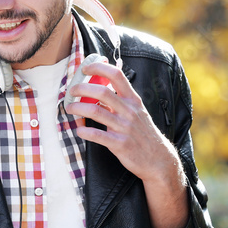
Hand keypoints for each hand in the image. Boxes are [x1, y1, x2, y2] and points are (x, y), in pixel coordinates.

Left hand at [66, 61, 179, 180]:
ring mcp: (124, 128)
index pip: (116, 75)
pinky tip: (79, 130)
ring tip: (70, 108)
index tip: (85, 69)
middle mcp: (129, 111)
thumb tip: (99, 89)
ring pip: (95, 111)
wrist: (158, 159)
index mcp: (133, 100)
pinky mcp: (119, 144)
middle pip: (101, 91)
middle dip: (81, 88)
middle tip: (72, 92)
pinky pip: (97, 135)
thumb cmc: (144, 134)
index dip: (99, 68)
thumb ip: (120, 101)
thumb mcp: (137, 112)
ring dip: (77, 108)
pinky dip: (84, 131)